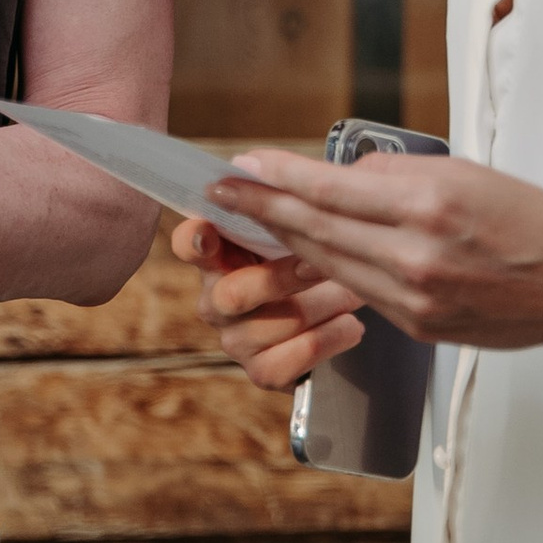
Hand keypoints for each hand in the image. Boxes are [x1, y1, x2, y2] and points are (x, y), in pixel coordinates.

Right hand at [174, 214, 368, 393]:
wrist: (338, 316)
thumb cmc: (312, 262)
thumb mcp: (300, 231)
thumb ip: (285, 207)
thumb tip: (282, 171)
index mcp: (220, 257)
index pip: (188, 244)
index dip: (193, 241)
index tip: (207, 234)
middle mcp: (216, 300)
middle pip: (232, 294)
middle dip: (281, 277)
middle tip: (320, 264)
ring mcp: (236, 339)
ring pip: (266, 328)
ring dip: (317, 308)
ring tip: (353, 293)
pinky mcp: (261, 372)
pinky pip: (283, 364)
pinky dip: (323, 342)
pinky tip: (351, 326)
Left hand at [184, 147, 542, 361]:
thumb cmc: (534, 223)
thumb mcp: (467, 174)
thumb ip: (399, 174)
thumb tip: (349, 172)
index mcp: (429, 206)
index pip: (331, 189)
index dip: (278, 178)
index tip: (243, 165)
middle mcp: (415, 255)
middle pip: (318, 229)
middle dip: (264, 208)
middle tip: (223, 191)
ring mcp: (414, 297)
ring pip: (330, 263)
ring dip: (289, 239)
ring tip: (255, 217)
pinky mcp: (416, 325)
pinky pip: (359, 290)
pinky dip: (332, 267)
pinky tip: (311, 250)